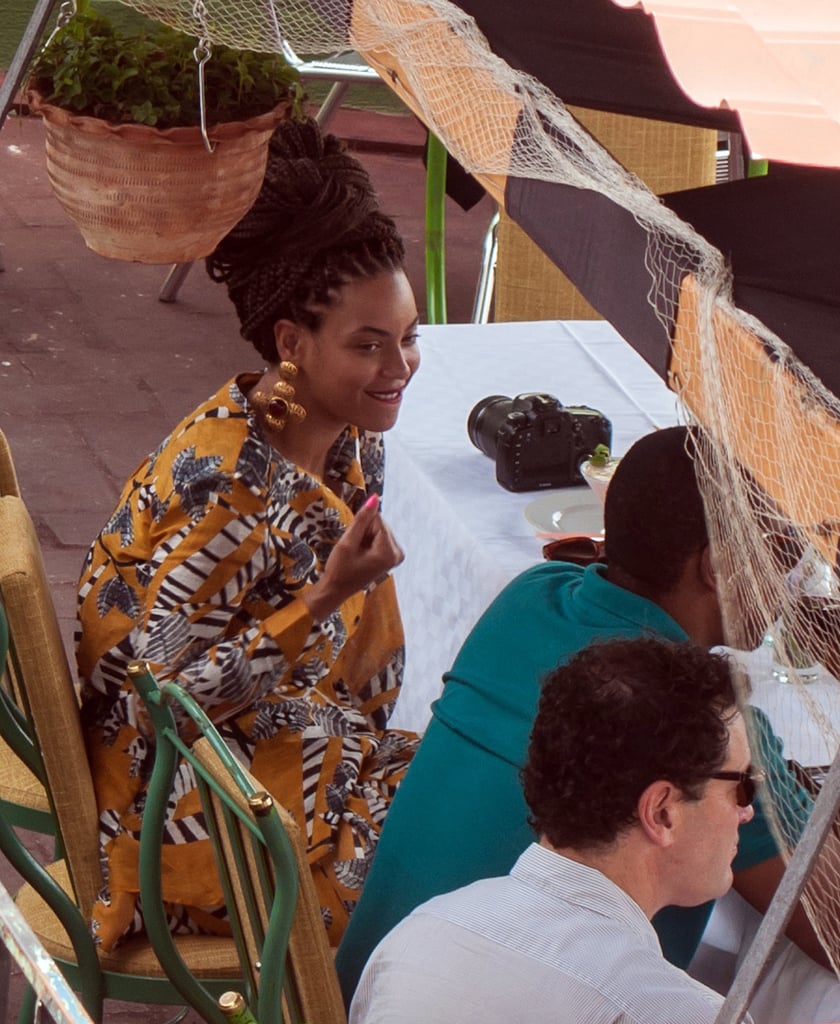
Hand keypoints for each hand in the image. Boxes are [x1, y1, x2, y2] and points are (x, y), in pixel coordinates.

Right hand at [303, 494, 403, 620]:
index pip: (378, 520)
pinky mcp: (392, 556)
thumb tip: (375, 497)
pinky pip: (381, 537)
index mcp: (389, 552)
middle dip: (365, 530)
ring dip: (365, 535)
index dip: (361, 525)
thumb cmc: (339, 569)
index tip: (353, 539)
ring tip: (356, 552)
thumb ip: (362, 519)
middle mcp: (398, 553)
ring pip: (380, 529)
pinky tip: (361, 553)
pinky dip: (369, 541)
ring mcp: (397, 555)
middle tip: (353, 548)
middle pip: (381, 524)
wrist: (336, 590)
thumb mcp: (348, 542)